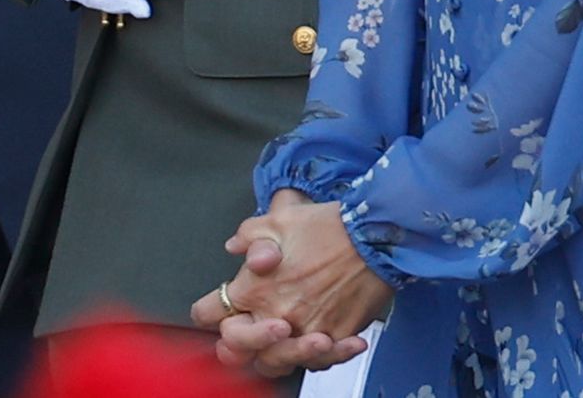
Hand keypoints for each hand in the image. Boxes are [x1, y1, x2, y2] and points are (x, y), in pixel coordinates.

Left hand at [192, 191, 390, 378]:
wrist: (375, 236)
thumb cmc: (330, 227)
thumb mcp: (280, 218)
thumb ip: (249, 234)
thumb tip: (235, 246)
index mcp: (253, 287)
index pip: (207, 314)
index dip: (208, 311)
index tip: (219, 308)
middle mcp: (275, 315)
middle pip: (236, 351)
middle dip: (236, 342)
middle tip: (249, 327)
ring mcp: (304, 332)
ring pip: (274, 363)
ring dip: (276, 353)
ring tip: (288, 335)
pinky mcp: (334, 339)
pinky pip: (318, 362)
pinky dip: (321, 355)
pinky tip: (326, 338)